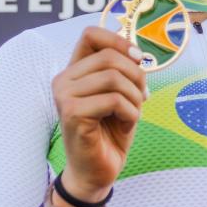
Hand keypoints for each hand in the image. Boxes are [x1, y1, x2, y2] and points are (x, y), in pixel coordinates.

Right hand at [51, 26, 147, 206]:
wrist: (97, 171)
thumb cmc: (110, 131)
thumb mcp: (121, 94)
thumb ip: (123, 70)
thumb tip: (138, 53)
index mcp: (74, 71)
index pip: (90, 34)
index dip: (118, 41)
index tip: (137, 58)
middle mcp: (63, 80)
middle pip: (109, 57)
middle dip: (136, 76)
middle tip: (143, 96)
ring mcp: (65, 96)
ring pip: (113, 78)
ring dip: (135, 97)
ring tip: (134, 113)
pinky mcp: (73, 114)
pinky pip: (113, 100)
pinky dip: (131, 113)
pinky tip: (126, 125)